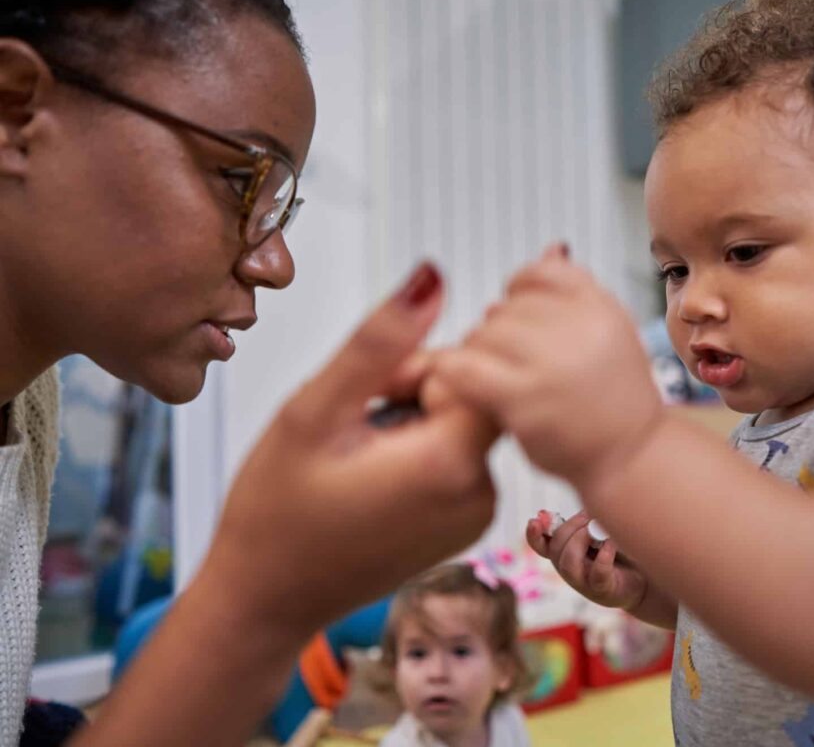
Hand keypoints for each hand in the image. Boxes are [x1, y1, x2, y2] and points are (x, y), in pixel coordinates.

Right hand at [194, 263, 499, 640]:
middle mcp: (480, 494)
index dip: (417, 366)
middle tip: (356, 423)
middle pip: (474, 393)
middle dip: (415, 389)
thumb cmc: (276, 514)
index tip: (371, 394)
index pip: (475, 367)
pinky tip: (376, 474)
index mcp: (450, 463)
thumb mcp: (314, 412)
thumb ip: (378, 343)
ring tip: (360, 452)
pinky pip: (459, 457)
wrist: (266, 600)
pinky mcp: (466, 526)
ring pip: (463, 421)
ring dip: (416, 418)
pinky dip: (422, 450)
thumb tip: (432, 279)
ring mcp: (476, 516)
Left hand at [432, 250, 664, 486]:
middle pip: (507, 307)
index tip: (517, 316)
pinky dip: (452, 371)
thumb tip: (550, 247)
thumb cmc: (614, 400)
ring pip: (484, 335)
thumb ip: (577, 294)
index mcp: (600, 305)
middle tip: (507, 363)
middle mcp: (581, 327)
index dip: (518, 291)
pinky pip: (465, 367)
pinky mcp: (524, 399)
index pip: (539, 272)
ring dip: (478, 356)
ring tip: (494, 380)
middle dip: (498, 332)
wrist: (633, 458)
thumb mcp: (610, 332)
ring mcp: (553, 362)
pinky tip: (456, 384)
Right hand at [526, 510, 646, 610]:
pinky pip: (597, 574)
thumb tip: (577, 508)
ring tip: (599, 531)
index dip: (533, 534)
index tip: (534, 519)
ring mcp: (585, 583)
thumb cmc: (621, 552)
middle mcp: (569, 569)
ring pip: (568, 564)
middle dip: (570, 527)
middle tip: (589, 516)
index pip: (540, 545)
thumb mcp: (600, 533)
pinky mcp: (603, 590)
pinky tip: (612, 544)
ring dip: (580, 541)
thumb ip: (585, 522)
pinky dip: (603, 557)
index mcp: (564, 553)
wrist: (646, 579)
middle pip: (555, 549)